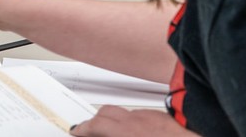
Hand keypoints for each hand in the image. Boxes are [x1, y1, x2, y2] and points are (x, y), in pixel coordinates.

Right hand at [70, 106, 196, 136]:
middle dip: (97, 121)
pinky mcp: (167, 118)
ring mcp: (155, 117)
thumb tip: (101, 133)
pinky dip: (137, 123)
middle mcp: (140, 120)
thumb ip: (113, 134)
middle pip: (108, 111)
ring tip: (118, 134)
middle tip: (92, 131)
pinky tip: (142, 135)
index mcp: (128, 132)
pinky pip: (145, 116)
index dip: (83, 128)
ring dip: (118, 122)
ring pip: (127, 114)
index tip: (78, 131)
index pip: (96, 124)